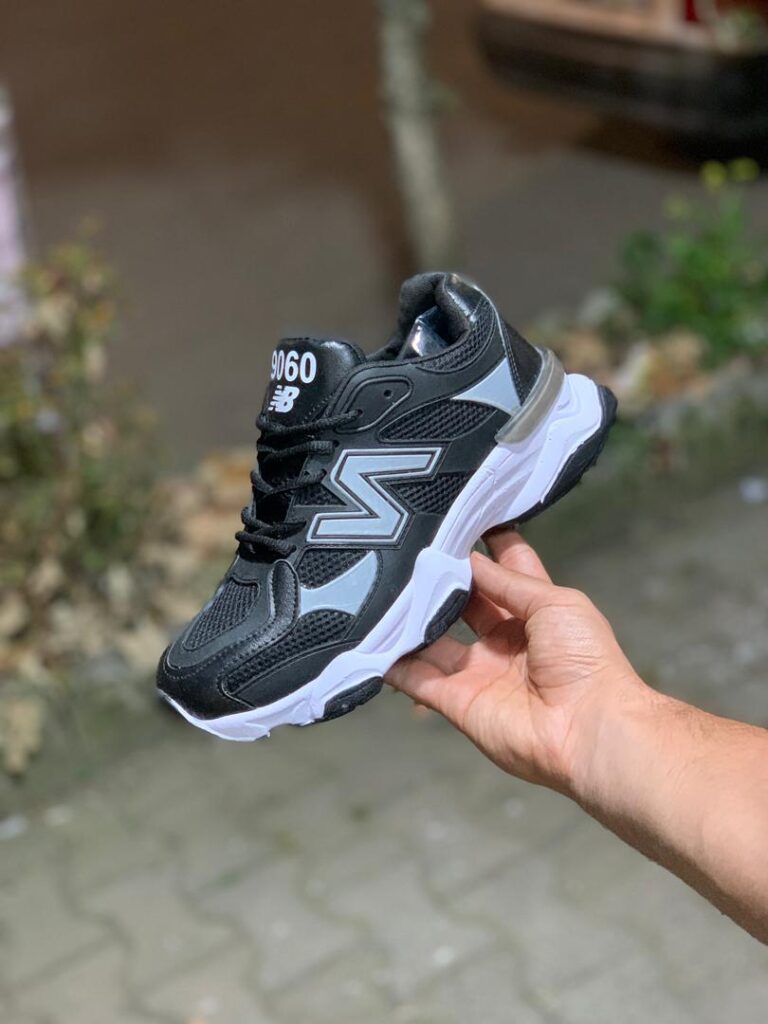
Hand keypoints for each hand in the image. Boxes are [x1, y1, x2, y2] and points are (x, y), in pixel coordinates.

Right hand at [387, 529, 646, 795]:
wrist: (586, 730)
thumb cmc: (584, 658)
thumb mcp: (554, 603)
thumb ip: (506, 580)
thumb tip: (466, 556)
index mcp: (536, 610)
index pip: (505, 567)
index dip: (484, 542)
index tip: (453, 515)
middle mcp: (503, 638)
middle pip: (462, 599)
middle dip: (440, 576)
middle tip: (406, 545)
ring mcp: (476, 669)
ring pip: (432, 637)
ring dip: (410, 616)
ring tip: (378, 583)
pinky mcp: (454, 700)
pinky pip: (415, 678)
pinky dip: (390, 662)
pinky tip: (365, 636)